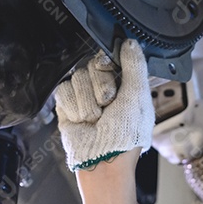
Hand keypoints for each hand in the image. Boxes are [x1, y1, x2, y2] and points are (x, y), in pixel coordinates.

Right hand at [55, 39, 154, 170]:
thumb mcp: (138, 97)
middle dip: (100, 89)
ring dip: (88, 102)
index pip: (109, 58)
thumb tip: (131, 43)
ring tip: (97, 119)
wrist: (103, 159)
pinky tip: (83, 122)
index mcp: (125, 85)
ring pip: (77, 78)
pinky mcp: (67, 106)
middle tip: (108, 108)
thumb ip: (135, 67)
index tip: (113, 78)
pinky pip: (64, 90)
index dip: (108, 66)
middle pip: (91, 66)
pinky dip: (74, 108)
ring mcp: (85, 96)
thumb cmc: (127, 136)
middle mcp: (104, 89)